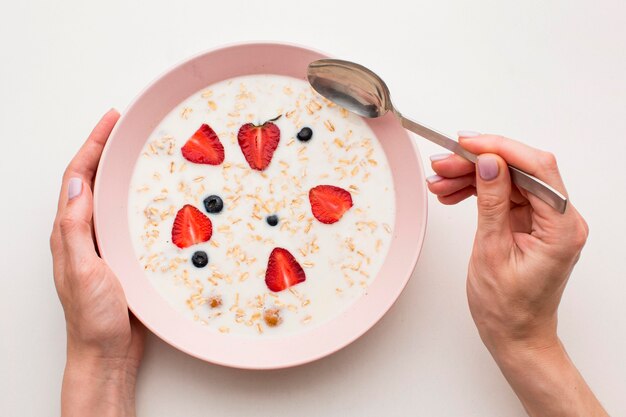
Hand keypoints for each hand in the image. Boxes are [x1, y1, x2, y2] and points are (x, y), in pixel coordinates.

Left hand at [50, 109, 143, 416]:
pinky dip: (140, 199)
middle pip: (94, 179)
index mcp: (70, 231)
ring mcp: (105, 243)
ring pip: (114, 197)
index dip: (93, 144)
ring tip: (142, 151)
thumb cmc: (91, 316)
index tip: (112, 121)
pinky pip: (131, 217)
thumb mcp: (80, 269)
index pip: (79, 176)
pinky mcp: (124, 255)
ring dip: (124, 171)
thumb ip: (75, 227)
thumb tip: (76, 182)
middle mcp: (86, 232)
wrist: (107, 351)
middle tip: (128, 127)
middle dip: (108, 149)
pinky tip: (156, 197)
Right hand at [427, 132, 606, 416]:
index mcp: (562, 227)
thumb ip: (492, 203)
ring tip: (439, 182)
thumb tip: (490, 163)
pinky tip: (452, 193)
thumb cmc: (508, 307)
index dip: (500, 149)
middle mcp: (561, 219)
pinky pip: (504, 196)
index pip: (537, 169)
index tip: (467, 143)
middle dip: (478, 163)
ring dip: (472, 177)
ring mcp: (547, 220)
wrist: (514, 335)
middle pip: (520, 171)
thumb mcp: (492, 252)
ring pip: (508, 180)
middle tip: (442, 165)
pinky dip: (478, 192)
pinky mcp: (531, 223)